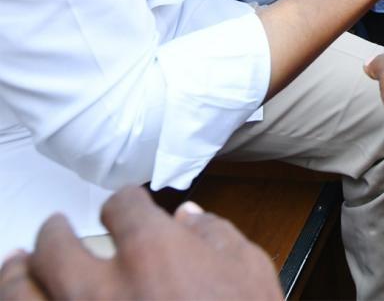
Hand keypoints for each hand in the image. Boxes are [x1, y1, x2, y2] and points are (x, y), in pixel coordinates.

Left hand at [0, 186, 279, 300]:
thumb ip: (218, 235)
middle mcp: (103, 289)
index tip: (125, 205)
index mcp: (154, 252)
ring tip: (17, 262)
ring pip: (22, 294)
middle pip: (57, 246)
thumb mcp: (250, 272)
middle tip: (55, 229)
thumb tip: (191, 217)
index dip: (124, 201)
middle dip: (54, 232)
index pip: (123, 206)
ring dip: (16, 273)